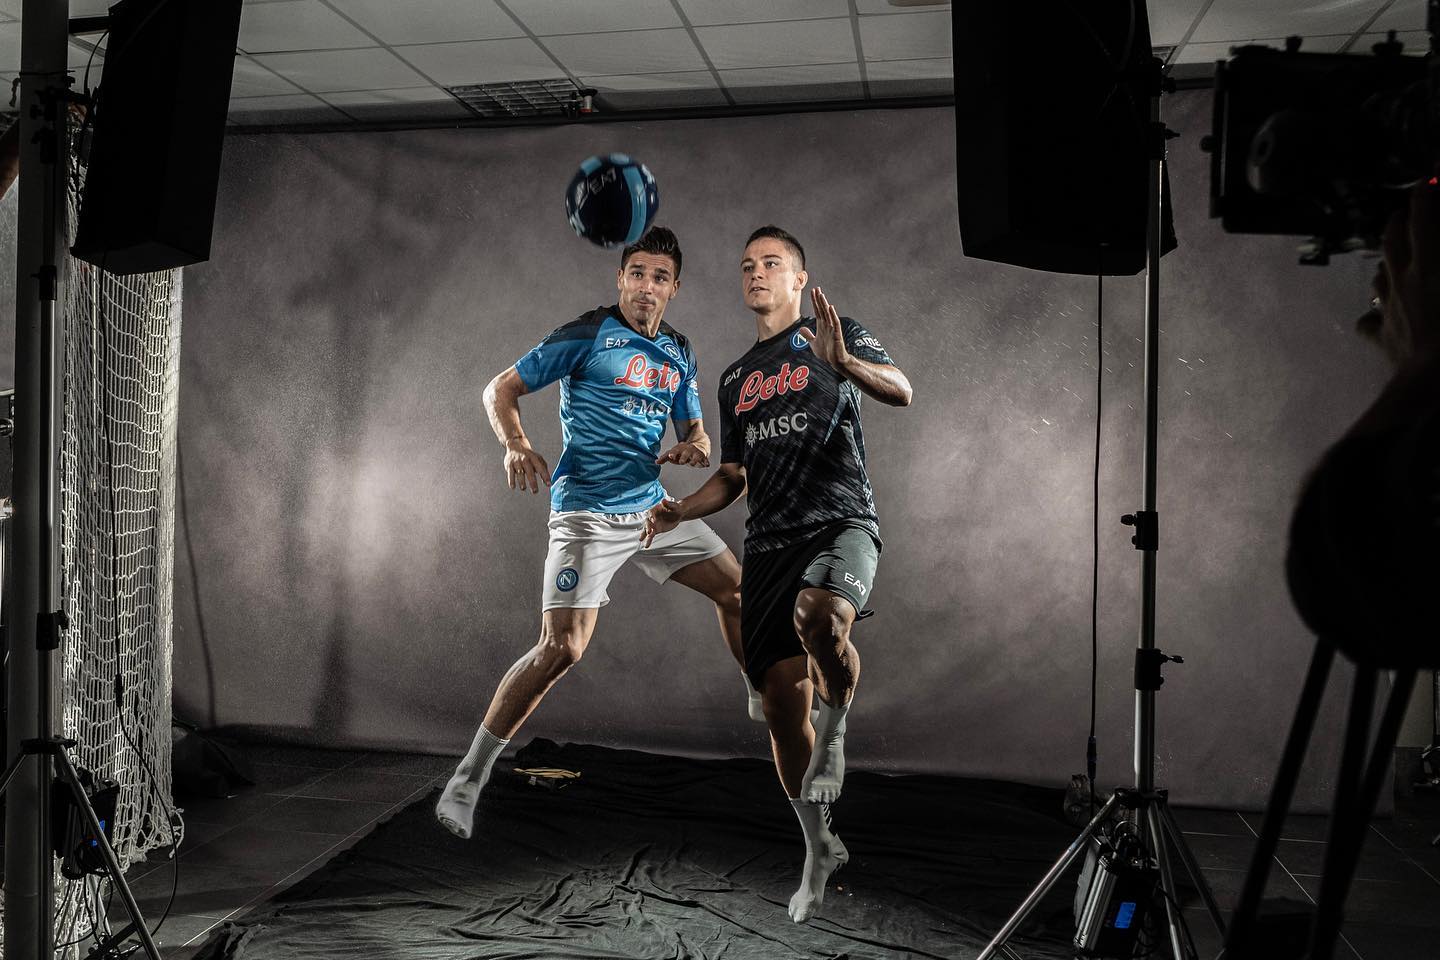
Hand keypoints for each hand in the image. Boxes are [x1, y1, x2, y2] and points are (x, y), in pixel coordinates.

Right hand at [503, 438, 549, 492]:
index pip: (541, 468)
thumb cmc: (529, 456)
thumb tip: (547, 482)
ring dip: (521, 481)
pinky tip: (513, 487)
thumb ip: (544, 469)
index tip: (548, 484)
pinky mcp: (509, 465)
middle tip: (535, 491)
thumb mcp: (538, 459)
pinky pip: (510, 473)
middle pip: (530, 472)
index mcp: (534, 459)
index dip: (545, 476)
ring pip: (520, 473)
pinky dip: (511, 480)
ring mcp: (517, 462)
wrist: (516, 446)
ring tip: (523, 488)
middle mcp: (526, 460)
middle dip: (533, 482)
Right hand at [642, 498, 683, 546]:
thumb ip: (668, 504)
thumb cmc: (676, 508)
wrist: (679, 514)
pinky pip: (651, 535)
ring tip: (642, 540)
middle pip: (647, 522)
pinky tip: (646, 545)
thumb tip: (663, 500)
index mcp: (654, 510)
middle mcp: (652, 517)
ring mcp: (653, 524)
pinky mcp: (656, 530)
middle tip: (649, 532)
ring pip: (647, 530)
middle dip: (648, 527)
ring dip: (644, 535)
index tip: (653, 520)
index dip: (651, 517)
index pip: (650, 514)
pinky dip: (649, 540)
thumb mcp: (674, 506)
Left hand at [655, 438, 709, 467]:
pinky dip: (706, 462)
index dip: (673, 453)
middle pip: (686, 453)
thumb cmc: (683, 452)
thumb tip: (656, 462)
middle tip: (681, 462)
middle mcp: (688, 450)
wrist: (698, 444)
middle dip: (683, 457)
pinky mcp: (703, 457)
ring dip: (694, 460)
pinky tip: (706, 465)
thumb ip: (665, 458)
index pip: (675, 450)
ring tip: (692, 463)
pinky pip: (705, 459)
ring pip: (695, 456)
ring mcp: (696, 453)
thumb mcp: (674, 453)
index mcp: (680, 448)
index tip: (670, 456)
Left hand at [799, 287, 851, 371]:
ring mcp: (832, 329)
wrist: (835, 362)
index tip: (812, 291)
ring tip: (821, 294)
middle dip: (819, 299)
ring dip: (824, 304)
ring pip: (828, 314)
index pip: (818, 310)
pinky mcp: (837, 334)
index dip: (815, 301)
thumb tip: (801, 329)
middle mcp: (827, 325)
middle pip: (822, 309)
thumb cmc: (827, 352)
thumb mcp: (813, 343)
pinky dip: (833, 315)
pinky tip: (830, 307)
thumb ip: (808, 335)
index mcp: (822, 326)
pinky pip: (835, 323)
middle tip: (816, 288)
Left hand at [1368, 178, 1439, 370]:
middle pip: (1393, 237)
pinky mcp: (1382, 336)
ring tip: (1397, 255)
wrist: (1437, 384)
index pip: (1424, 213)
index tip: (1430, 178)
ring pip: (1378, 273)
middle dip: (1401, 219)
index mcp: (1430, 260)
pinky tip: (1376, 313)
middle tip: (1410, 210)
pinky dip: (1375, 312)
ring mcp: (1389, 306)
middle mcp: (1403, 277)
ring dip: (1388, 259)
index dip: (1427, 192)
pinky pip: (1370, 320)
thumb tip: (1433, 255)